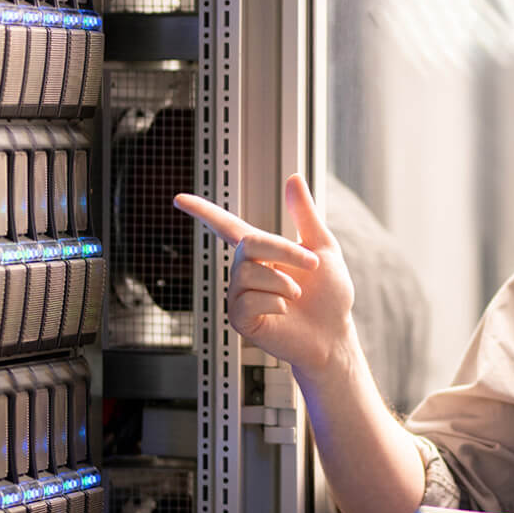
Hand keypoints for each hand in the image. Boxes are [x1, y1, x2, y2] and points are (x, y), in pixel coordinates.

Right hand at [173, 175, 357, 376]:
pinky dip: (275, 302)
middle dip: (285, 251)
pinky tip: (284, 310)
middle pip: (248, 245)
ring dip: (284, 282)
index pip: (226, 226)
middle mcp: (246, 272)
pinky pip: (248, 301)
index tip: (179, 198)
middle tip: (313, 264)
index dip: (203, 211)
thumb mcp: (323, 248)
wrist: (334, 334)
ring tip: (297, 294)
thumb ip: (305, 214)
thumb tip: (294, 178)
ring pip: (249, 273)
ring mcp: (240, 296)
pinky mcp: (241, 319)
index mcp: (263, 253)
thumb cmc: (330, 295)